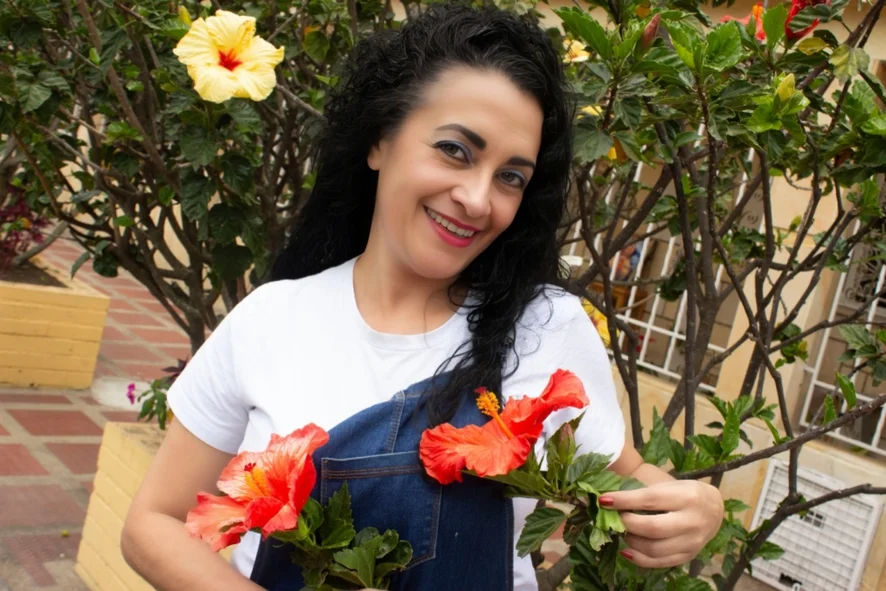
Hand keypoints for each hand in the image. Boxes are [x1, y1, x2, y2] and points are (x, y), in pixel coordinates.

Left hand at [599, 480, 723, 567]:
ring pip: (654, 549)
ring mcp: (692, 542)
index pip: (649, 500)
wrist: (714, 509)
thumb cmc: (685, 492)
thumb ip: (644, 493)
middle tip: (614, 518)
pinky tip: (626, 550)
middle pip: (652, 528)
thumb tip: (609, 500)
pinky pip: (659, 563)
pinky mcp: (688, 556)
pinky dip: (638, 558)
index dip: (623, 501)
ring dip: (631, 541)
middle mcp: (692, 521)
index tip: (603, 500)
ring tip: (622, 532)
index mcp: (687, 497)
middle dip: (626, 523)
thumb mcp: (669, 485)